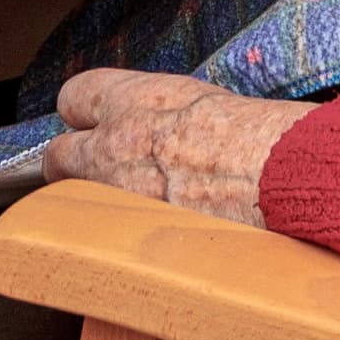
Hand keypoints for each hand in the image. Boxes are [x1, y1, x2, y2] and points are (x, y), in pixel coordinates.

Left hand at [43, 68, 315, 228]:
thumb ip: (172, 116)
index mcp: (135, 100)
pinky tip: (158, 242)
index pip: (75, 97)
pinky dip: (130, 240)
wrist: (281, 181)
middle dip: (71, 164)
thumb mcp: (210, 105)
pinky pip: (114, 238)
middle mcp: (116, 145)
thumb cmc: (262, 138)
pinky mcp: (133, 238)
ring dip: (100, 205)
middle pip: (58, 155)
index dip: (83, 113)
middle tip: (91, 172)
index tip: (91, 121)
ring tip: (135, 213)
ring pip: (82, 202)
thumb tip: (171, 129)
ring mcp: (121, 195)